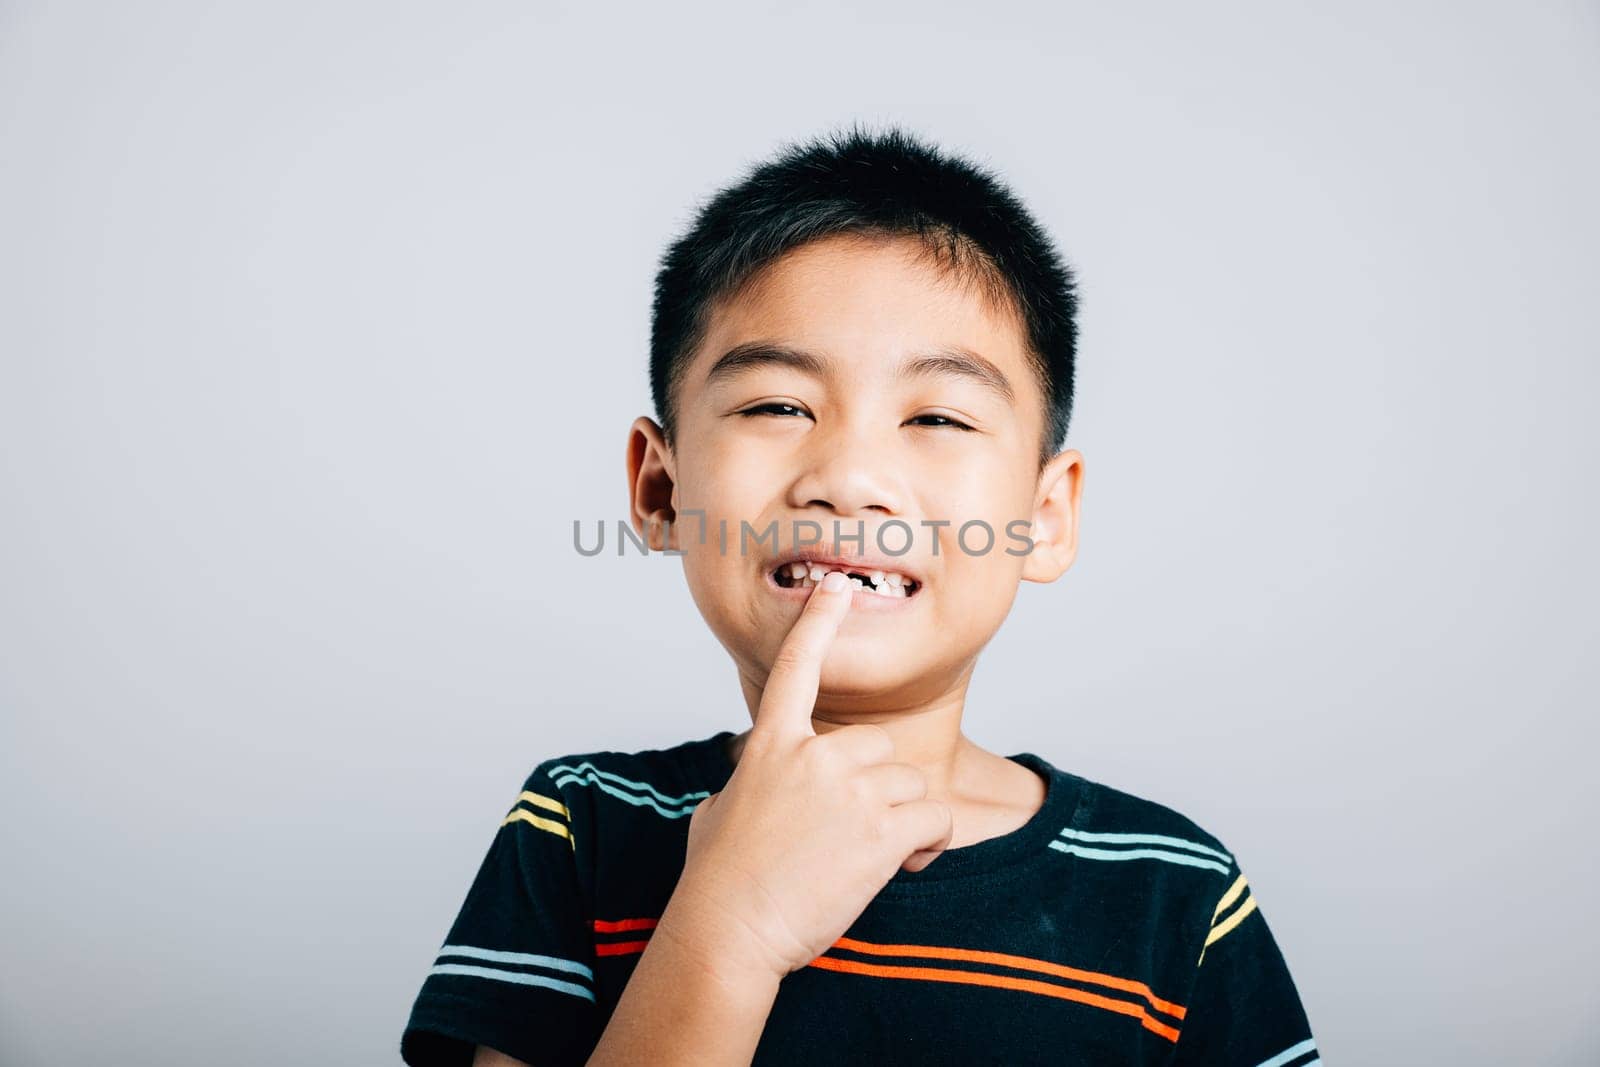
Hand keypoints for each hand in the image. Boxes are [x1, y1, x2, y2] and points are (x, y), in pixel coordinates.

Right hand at [666, 570, 953, 981]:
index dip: (818, 623)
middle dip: (878, 789)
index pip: (796, 668)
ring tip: (869, 861)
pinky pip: (936, 818)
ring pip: (910, 782)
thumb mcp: (720, 813)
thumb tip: (748, 793)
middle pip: (878, 746)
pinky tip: (903, 866)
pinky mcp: (881, 831)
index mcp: (770, 746)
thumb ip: (751, 785)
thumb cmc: (718, 882)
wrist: (728, 931)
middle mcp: (814, 756)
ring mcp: (850, 791)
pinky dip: (931, 844)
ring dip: (904, 820)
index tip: (835, 588)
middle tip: (854, 837)